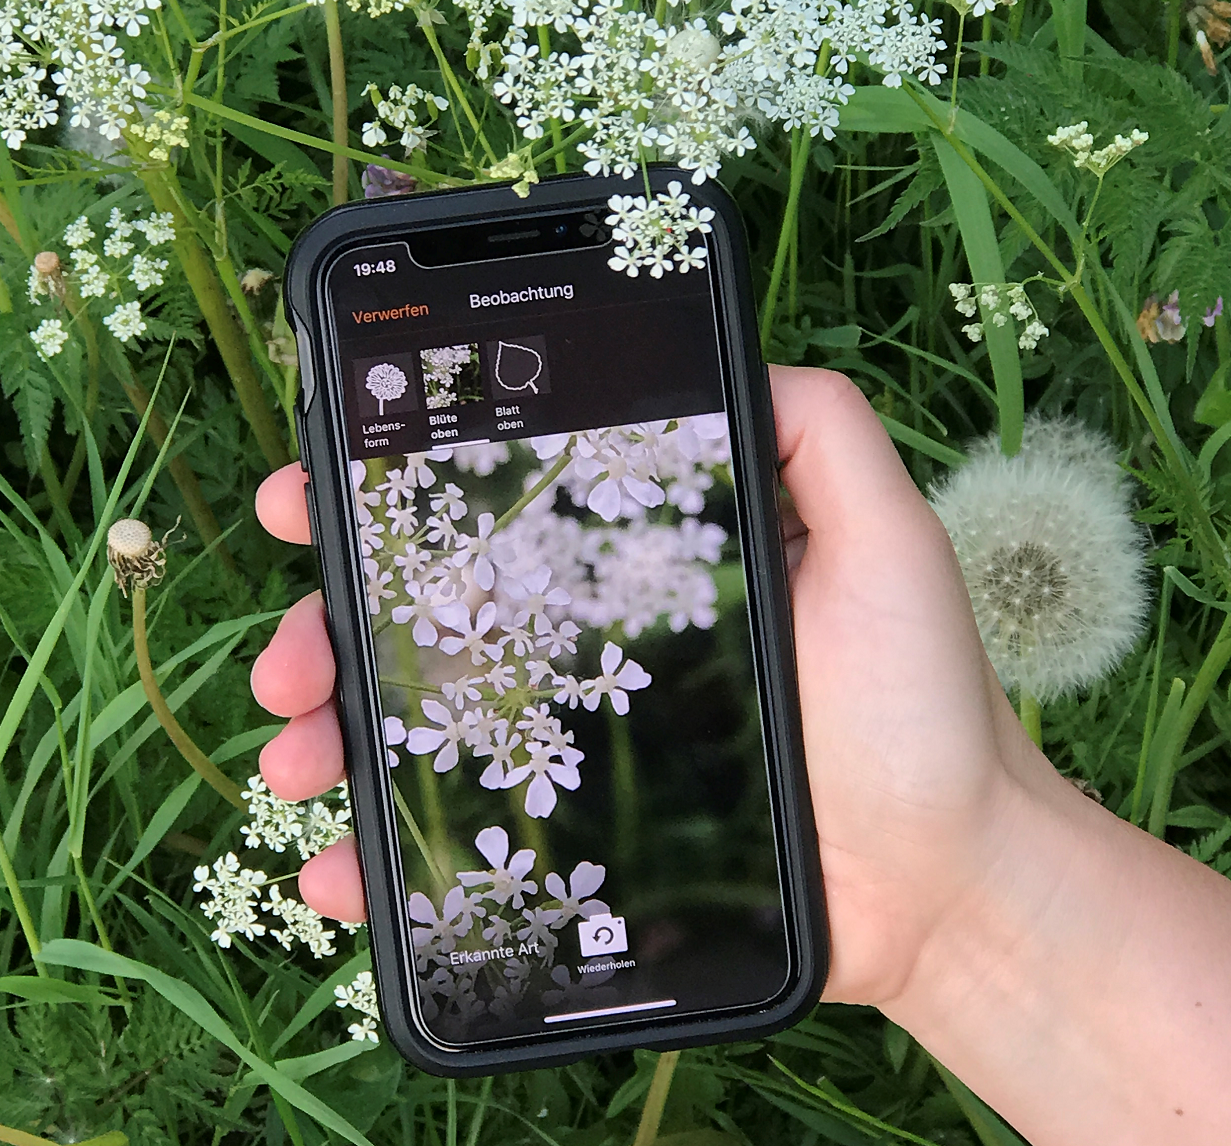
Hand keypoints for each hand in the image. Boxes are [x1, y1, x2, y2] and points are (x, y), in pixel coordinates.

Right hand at [249, 365, 1034, 1005]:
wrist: (944, 879)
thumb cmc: (921, 703)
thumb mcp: (885, 540)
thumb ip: (821, 435)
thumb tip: (736, 353)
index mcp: (624, 571)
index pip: (484, 521)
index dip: (384, 501)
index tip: (307, 492)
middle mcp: (579, 652)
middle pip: (419, 627)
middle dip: (323, 631)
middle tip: (286, 664)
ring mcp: (569, 756)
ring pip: (412, 734)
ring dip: (328, 740)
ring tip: (295, 760)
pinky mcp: (575, 850)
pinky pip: (453, 852)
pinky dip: (380, 863)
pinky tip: (341, 874)